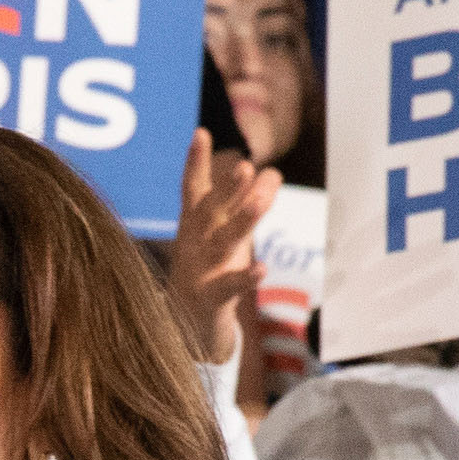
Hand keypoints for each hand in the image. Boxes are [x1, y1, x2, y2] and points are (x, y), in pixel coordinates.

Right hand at [163, 126, 279, 365]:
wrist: (185, 327)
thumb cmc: (211, 269)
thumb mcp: (229, 234)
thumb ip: (249, 202)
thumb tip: (273, 170)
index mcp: (194, 224)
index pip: (193, 188)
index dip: (196, 162)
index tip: (201, 133)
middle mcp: (194, 243)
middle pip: (211, 212)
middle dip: (228, 189)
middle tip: (245, 166)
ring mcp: (200, 271)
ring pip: (223, 243)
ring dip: (242, 222)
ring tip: (261, 202)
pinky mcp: (211, 299)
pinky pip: (229, 287)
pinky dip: (245, 278)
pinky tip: (262, 268)